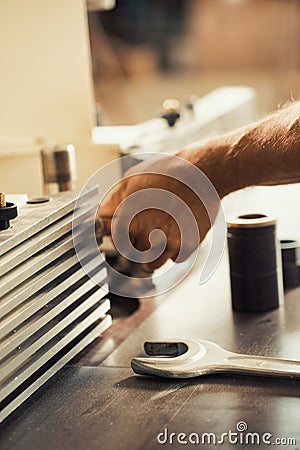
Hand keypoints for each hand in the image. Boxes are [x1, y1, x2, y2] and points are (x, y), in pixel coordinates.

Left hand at [99, 153, 220, 270]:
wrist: (204, 171)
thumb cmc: (168, 171)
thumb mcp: (132, 178)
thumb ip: (115, 200)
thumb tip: (103, 213)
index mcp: (127, 219)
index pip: (116, 242)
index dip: (121, 237)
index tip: (127, 233)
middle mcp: (145, 234)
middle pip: (133, 254)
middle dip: (138, 245)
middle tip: (148, 230)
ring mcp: (166, 243)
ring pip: (152, 264)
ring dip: (155, 254)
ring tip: (162, 236)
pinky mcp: (187, 247)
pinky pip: (176, 259)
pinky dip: (177, 251)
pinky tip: (179, 233)